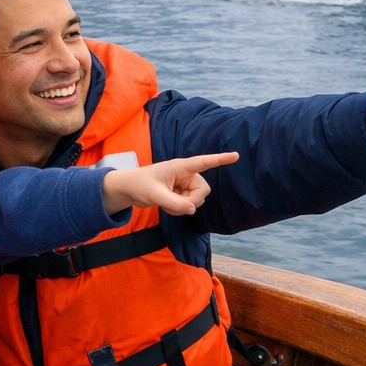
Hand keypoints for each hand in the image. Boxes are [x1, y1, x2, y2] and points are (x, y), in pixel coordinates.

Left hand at [102, 152, 239, 215]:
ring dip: (182, 207)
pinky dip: (179, 210)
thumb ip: (174, 203)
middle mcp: (185, 175)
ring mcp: (183, 185)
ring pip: (196, 200)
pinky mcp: (180, 194)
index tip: (235, 156)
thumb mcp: (155, 195)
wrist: (129, 190)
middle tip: (175, 204)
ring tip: (166, 202)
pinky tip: (167, 205)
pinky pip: (188, 205)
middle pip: (202, 190)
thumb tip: (192, 210)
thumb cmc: (140, 185)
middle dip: (191, 201)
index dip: (220, 159)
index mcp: (180, 167)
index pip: (203, 162)